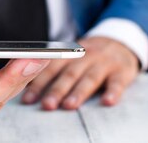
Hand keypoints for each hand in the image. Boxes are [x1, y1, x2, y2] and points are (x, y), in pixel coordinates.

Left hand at [21, 37, 138, 109]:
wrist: (122, 41)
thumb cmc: (89, 55)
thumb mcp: (72, 55)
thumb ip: (54, 68)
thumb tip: (25, 86)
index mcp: (69, 53)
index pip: (51, 68)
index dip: (39, 83)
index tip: (27, 98)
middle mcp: (85, 56)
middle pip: (69, 73)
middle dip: (56, 89)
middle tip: (46, 104)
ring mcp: (104, 63)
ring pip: (90, 78)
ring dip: (79, 92)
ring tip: (69, 105)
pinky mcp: (123, 71)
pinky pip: (118, 82)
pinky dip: (113, 91)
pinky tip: (107, 101)